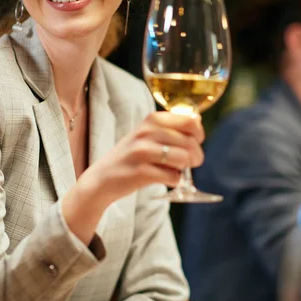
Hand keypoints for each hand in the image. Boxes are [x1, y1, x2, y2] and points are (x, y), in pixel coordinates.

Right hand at [62, 111, 203, 243]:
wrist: (102, 178)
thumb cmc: (130, 156)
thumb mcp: (147, 135)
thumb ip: (170, 127)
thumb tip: (197, 120)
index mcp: (152, 119)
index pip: (191, 122)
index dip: (198, 135)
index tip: (194, 143)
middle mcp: (147, 132)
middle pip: (190, 143)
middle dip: (195, 156)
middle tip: (189, 163)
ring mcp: (142, 152)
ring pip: (183, 159)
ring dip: (184, 168)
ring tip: (174, 170)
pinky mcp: (141, 172)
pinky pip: (173, 177)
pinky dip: (173, 181)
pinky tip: (164, 179)